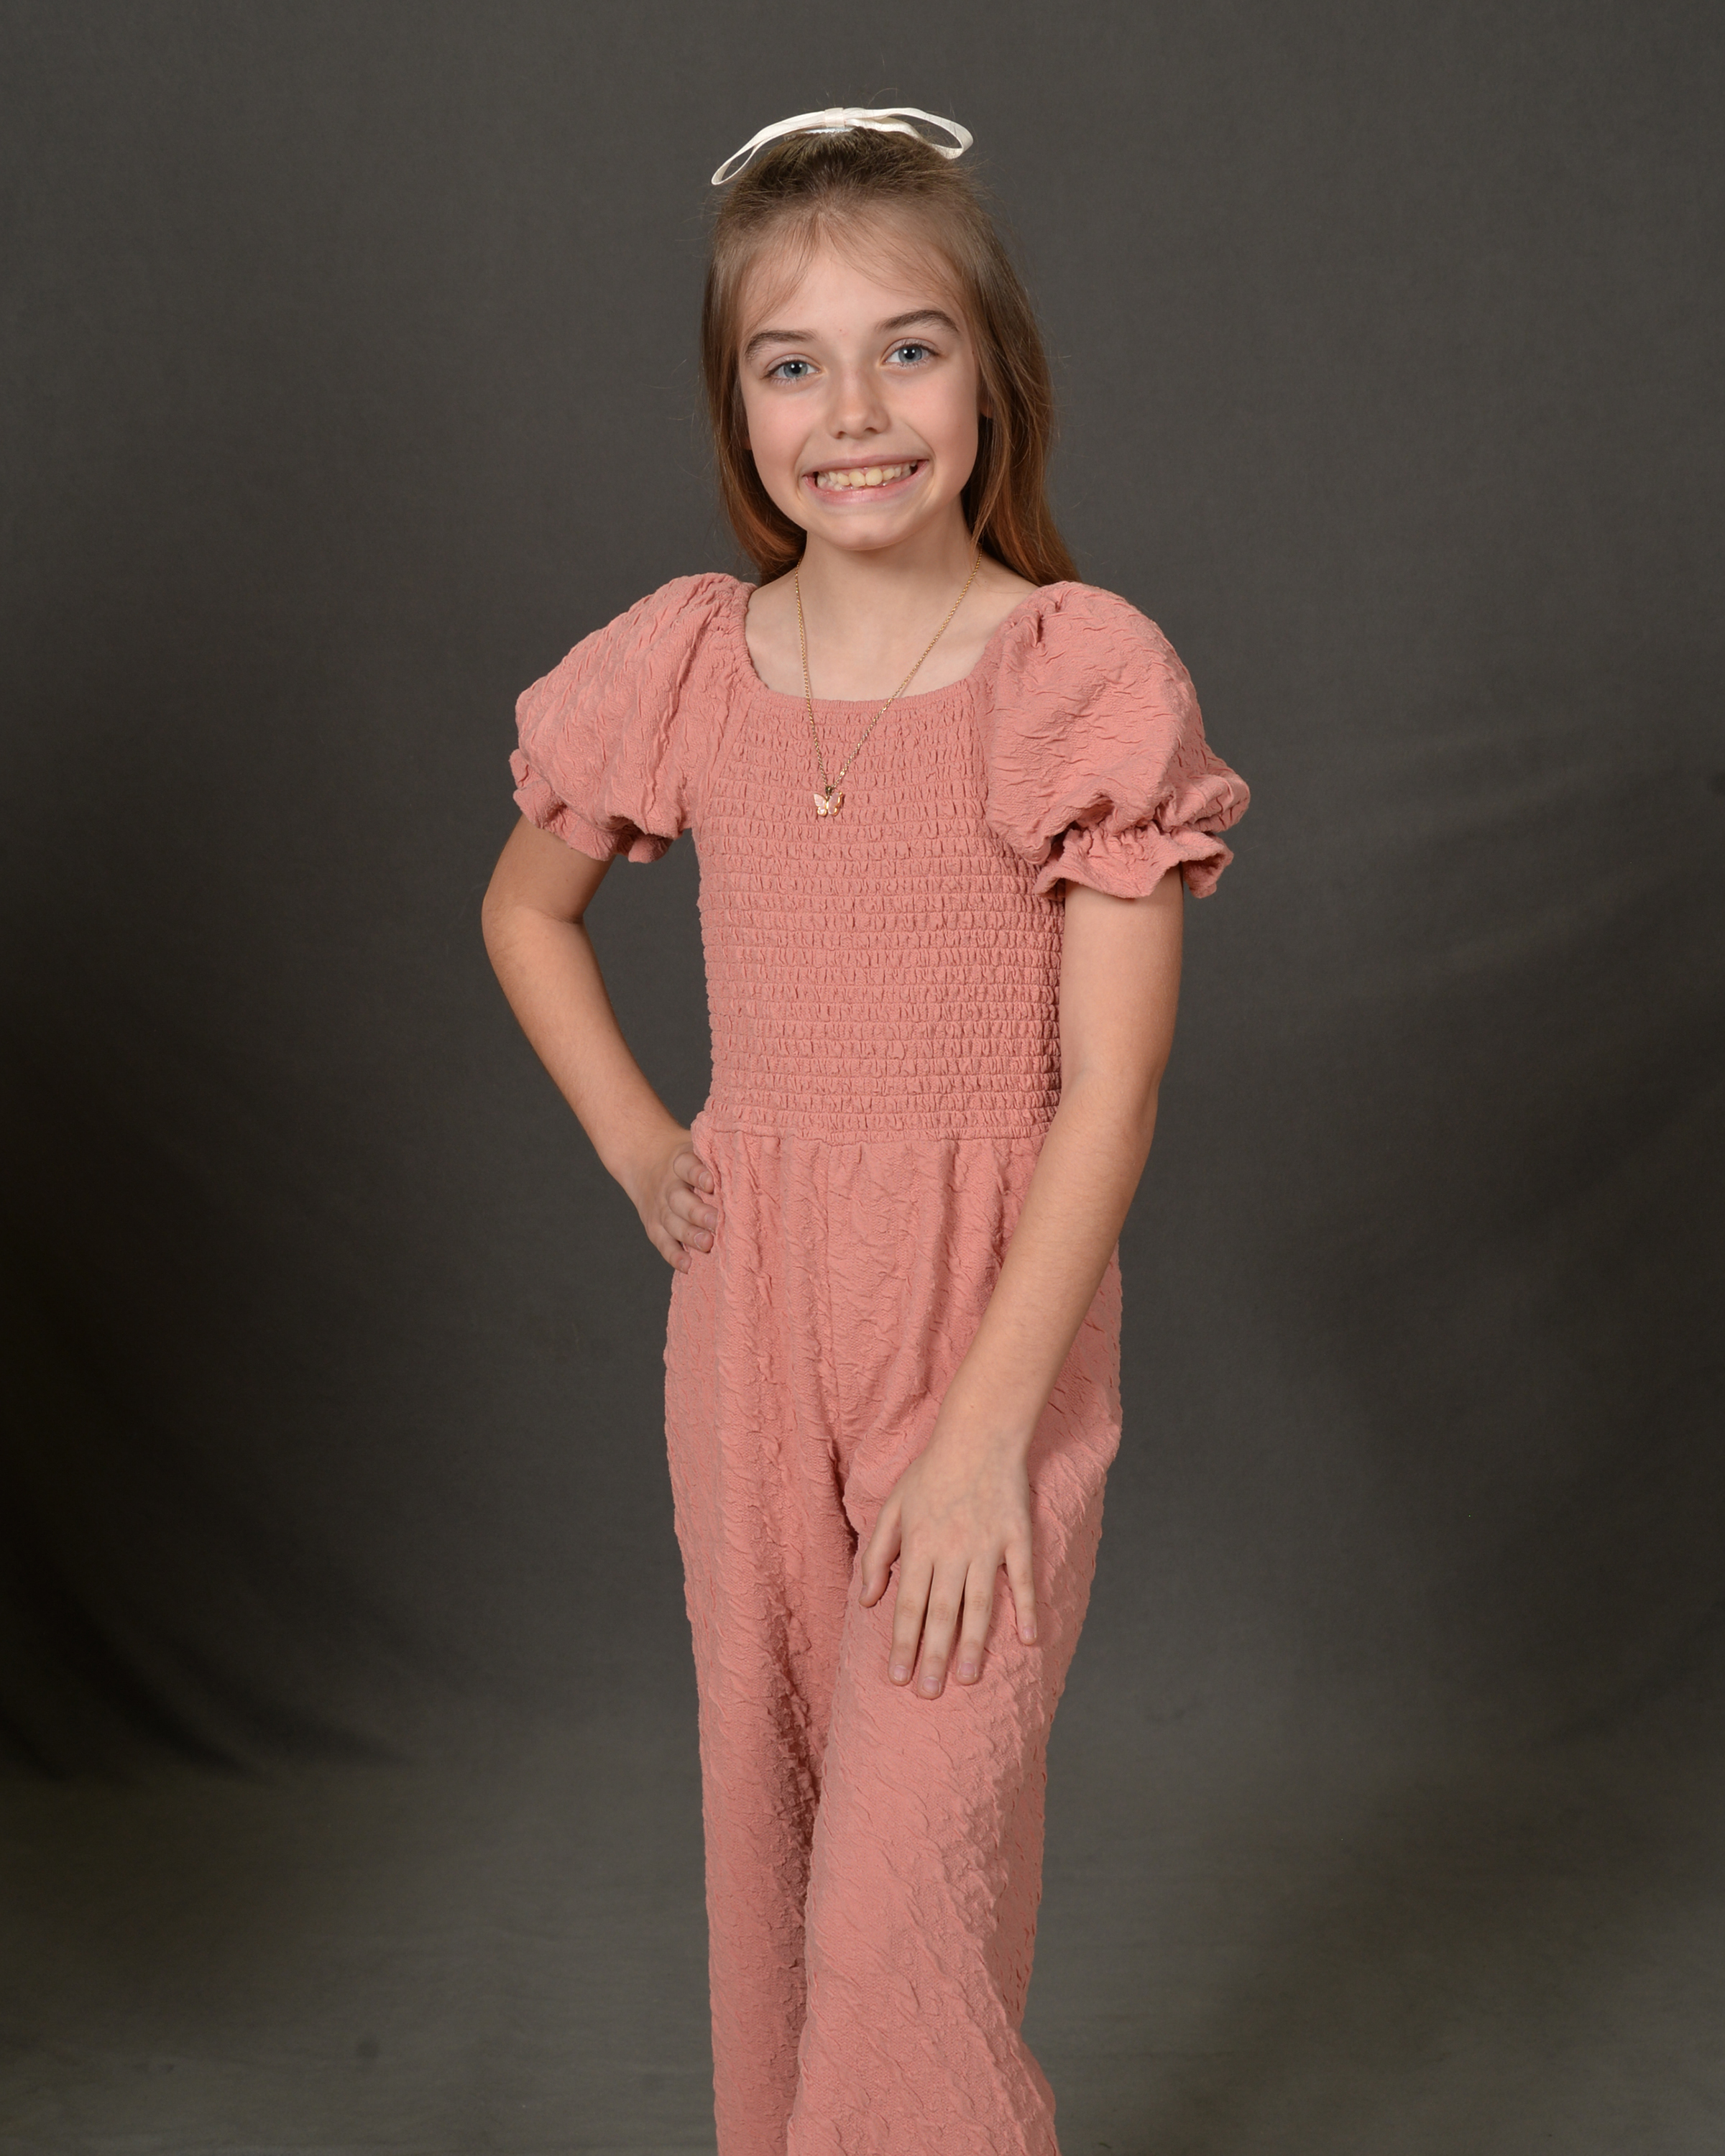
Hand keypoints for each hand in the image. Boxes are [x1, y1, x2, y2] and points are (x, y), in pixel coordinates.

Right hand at [628, 1125, 718, 1271]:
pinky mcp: (655, 1227)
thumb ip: (719, 1156)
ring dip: (689, 1235)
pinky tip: (687, 1265)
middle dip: (697, 1212)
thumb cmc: (688, 1160)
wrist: (644, 1159)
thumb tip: (759, 1163)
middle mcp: (668, 1186)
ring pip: (671, 1222)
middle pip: (678, 1198)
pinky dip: (674, 1255)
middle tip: (716, 1221)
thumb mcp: (697, 1148)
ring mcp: (660, 1208)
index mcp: (680, 1161)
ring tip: (707, 1244)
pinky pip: (662, 1242)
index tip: (712, 1183)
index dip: (697, 1174)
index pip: (686, 1166)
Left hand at [858, 1430, 1036, 1696]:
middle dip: (932, 1655)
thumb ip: (877, 1553)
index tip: (897, 1678)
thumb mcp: (893, 1506)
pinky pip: (1022, 1579)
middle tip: (928, 1694)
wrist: (978, 1435)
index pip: (908, 1604)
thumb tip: (867, 1599)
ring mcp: (987, 1545)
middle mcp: (951, 1550)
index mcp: (919, 1544)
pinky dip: (1026, 1609)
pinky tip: (1028, 1640)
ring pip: (979, 1604)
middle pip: (940, 1612)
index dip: (902, 1643)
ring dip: (973, 1644)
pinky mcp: (1017, 1537)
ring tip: (967, 1679)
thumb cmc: (931, 1472)